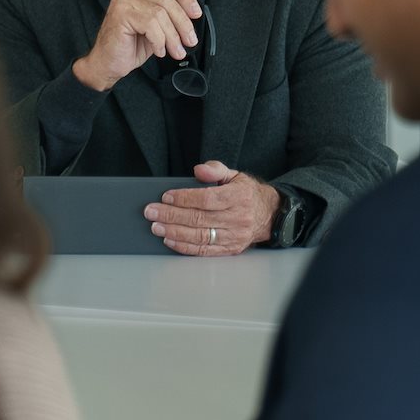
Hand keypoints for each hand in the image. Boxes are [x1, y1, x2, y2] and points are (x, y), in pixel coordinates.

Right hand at [73, 0, 202, 91]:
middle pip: (166, 0)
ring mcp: (123, 0)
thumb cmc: (130, 46)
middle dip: (182, 23)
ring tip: (175, 51)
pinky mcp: (120, 14)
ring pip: (160, 15)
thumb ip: (169, 15)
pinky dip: (159, 41)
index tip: (196, 14)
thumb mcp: (156, 27)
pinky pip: (151, 25)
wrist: (108, 64)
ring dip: (172, 37)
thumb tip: (192, 14)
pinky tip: (158, 50)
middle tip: (190, 41)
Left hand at [144, 161, 279, 256]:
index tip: (165, 197)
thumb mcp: (234, 175)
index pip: (208, 199)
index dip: (185, 198)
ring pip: (200, 236)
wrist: (268, 214)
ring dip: (174, 232)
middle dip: (172, 215)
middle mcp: (238, 218)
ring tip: (156, 227)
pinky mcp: (230, 249)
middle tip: (151, 212)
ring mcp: (235, 236)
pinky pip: (204, 250)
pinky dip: (185, 246)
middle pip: (200, 218)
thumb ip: (215, 170)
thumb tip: (198, 170)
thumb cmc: (246, 193)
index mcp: (239, 197)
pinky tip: (169, 240)